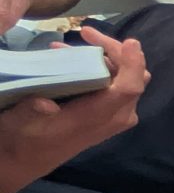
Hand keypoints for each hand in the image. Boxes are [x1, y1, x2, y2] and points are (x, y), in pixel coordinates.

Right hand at [0, 24, 149, 184]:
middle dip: (113, 50)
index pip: (128, 88)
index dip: (133, 63)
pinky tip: (71, 58)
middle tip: (84, 32)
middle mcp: (113, 117)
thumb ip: (33, 110)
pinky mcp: (108, 115)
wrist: (25, 160)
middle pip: (132, 77)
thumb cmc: (23, 139)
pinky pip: (116, 86)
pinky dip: (100, 68)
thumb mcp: (20, 122)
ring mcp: (114, 117)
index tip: (130, 42)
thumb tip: (46, 103)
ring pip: (125, 79)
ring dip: (103, 57)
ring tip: (67, 45)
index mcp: (95, 117)